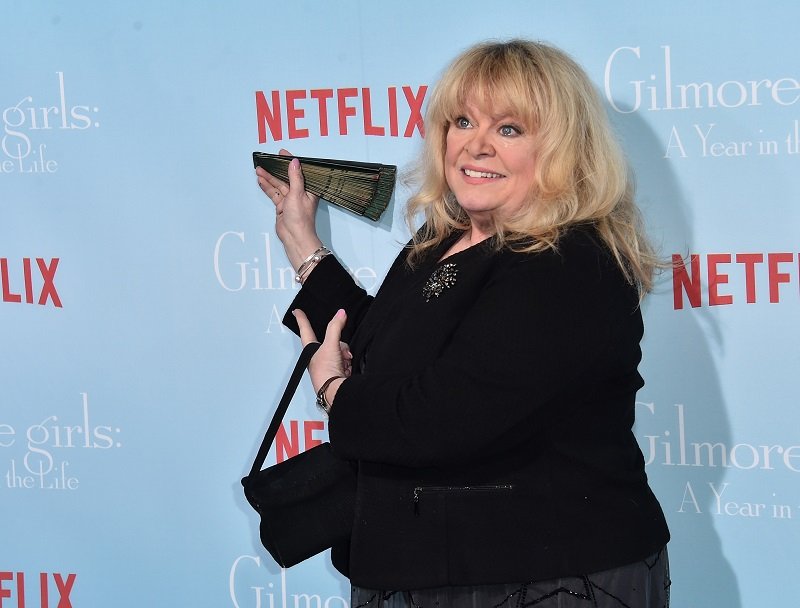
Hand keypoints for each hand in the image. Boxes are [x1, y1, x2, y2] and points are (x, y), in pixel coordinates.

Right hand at [256, 149, 322, 269]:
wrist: (294, 237)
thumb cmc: (300, 219)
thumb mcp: (297, 194)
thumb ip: (295, 178)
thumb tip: (294, 163)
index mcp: (308, 190)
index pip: (299, 172)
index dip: (291, 162)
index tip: (283, 154)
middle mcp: (300, 193)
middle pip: (286, 178)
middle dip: (275, 170)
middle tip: (266, 161)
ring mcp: (290, 200)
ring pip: (278, 185)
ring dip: (269, 178)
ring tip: (259, 170)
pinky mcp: (282, 206)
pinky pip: (274, 194)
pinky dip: (267, 188)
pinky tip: (261, 181)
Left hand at [293, 308, 350, 407]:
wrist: (335, 391)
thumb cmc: (325, 372)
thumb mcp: (331, 345)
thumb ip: (335, 327)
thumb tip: (341, 313)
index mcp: (310, 350)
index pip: (305, 329)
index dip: (302, 319)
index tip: (297, 312)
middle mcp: (317, 357)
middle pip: (330, 340)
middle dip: (340, 345)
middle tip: (341, 352)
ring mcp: (326, 365)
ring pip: (340, 351)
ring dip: (345, 355)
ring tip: (344, 363)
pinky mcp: (335, 372)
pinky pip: (345, 361)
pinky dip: (348, 363)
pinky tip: (346, 368)